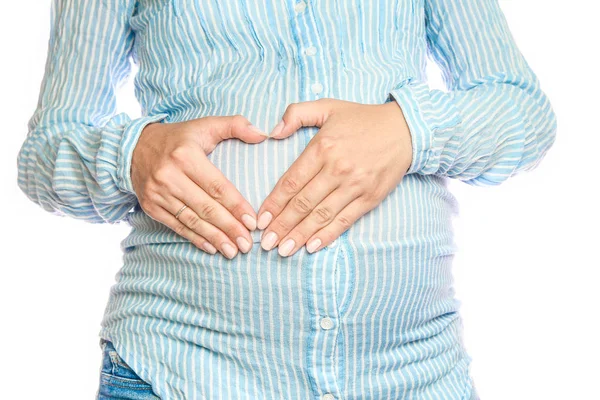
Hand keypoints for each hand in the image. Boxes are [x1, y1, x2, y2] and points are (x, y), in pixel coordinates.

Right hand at [131, 115, 268, 257]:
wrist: (133, 147)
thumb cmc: (179, 138)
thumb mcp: (205, 125)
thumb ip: (235, 125)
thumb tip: (263, 134)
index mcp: (186, 155)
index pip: (217, 186)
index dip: (236, 206)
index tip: (253, 222)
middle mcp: (169, 175)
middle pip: (206, 207)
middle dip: (229, 228)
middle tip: (247, 244)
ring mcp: (158, 193)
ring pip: (192, 220)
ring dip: (215, 238)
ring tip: (234, 251)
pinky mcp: (150, 206)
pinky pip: (176, 226)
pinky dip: (195, 239)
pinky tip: (212, 248)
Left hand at [256, 98, 412, 256]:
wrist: (405, 129)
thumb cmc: (362, 119)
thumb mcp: (327, 106)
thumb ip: (296, 114)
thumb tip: (272, 131)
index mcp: (322, 148)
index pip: (291, 182)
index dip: (274, 203)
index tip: (261, 219)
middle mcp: (337, 169)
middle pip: (302, 203)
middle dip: (282, 225)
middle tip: (266, 243)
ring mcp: (354, 186)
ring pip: (321, 215)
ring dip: (300, 235)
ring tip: (283, 251)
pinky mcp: (370, 198)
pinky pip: (344, 220)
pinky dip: (328, 235)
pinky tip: (312, 247)